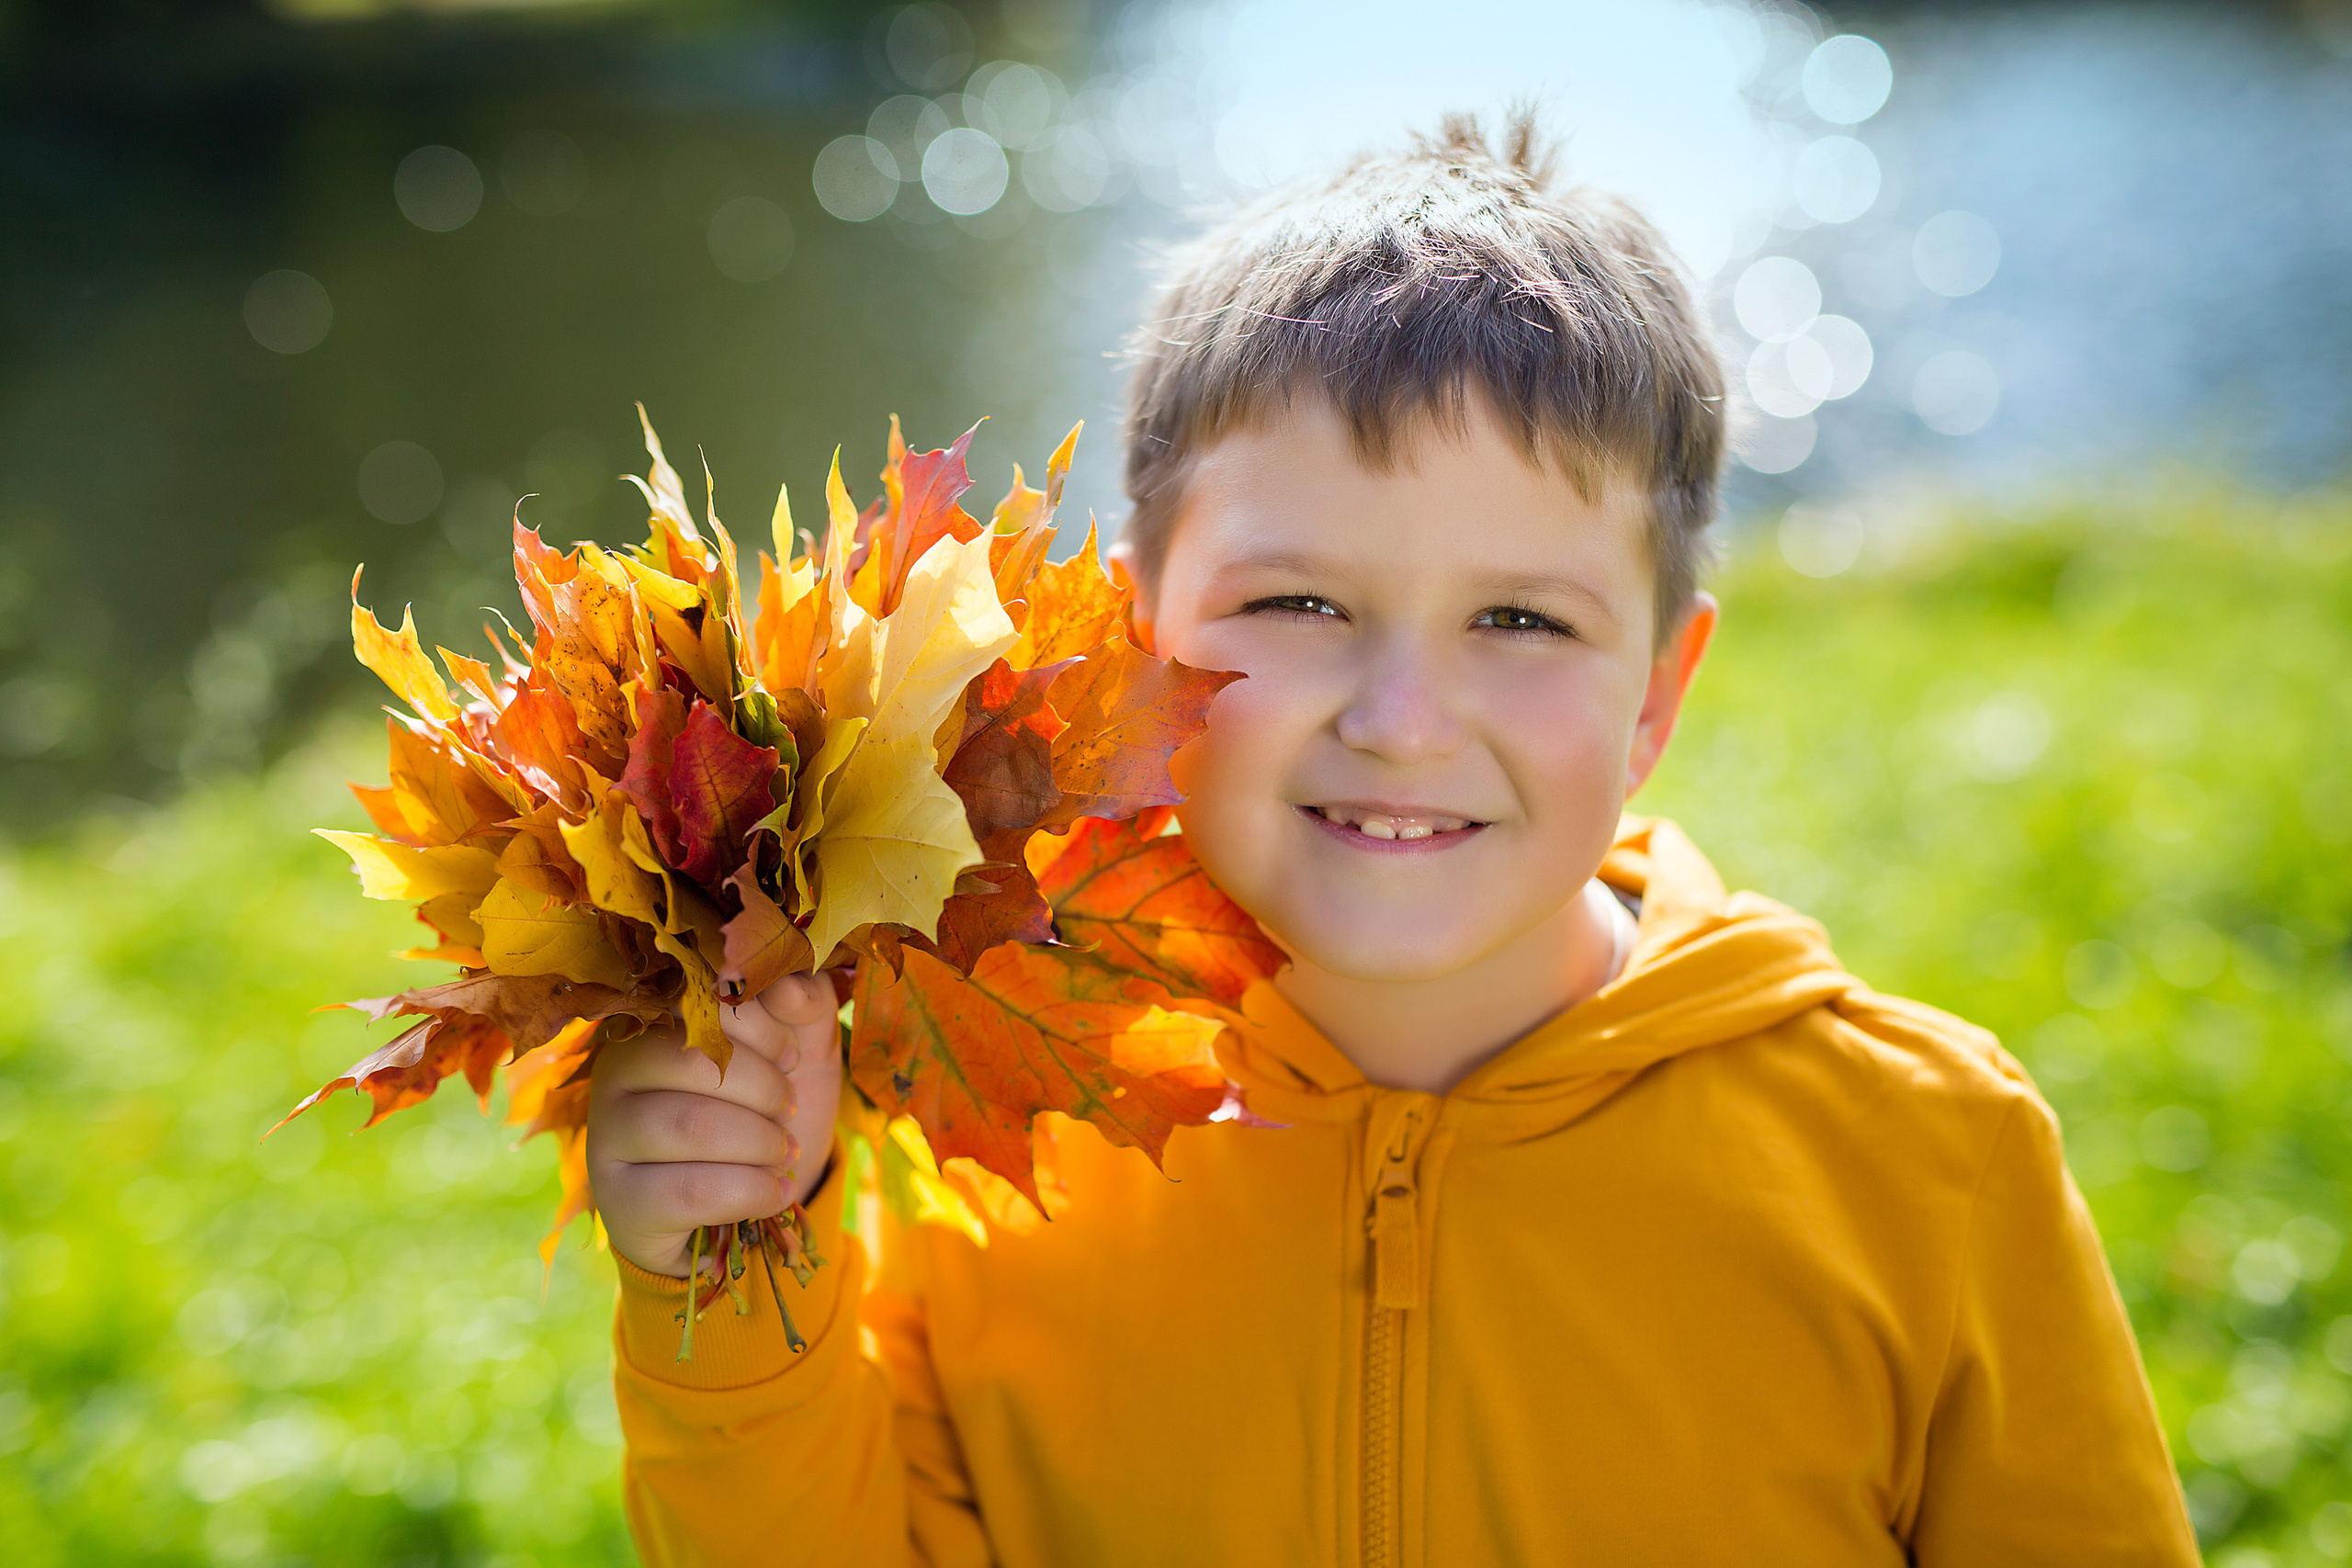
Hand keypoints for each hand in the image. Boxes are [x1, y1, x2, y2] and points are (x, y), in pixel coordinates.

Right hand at [587, 972, 845, 1278]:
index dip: (761, 1029)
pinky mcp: (619, 1201)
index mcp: (651, 1022)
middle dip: (763, 1090)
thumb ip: (804, 1001)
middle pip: (692, 1063)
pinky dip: (752, 1191)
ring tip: (787, 1152)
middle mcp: (613, 1074)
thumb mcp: (796, 1048)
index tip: (792, 1058)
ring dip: (761, 1141)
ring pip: (690, 1126)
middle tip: (791, 1110)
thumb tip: (789, 989)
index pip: (700, 1005)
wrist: (731, 1205)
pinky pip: (691, 1191)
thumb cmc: (759, 1110)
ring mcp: (607, 1138)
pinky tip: (777, 1191)